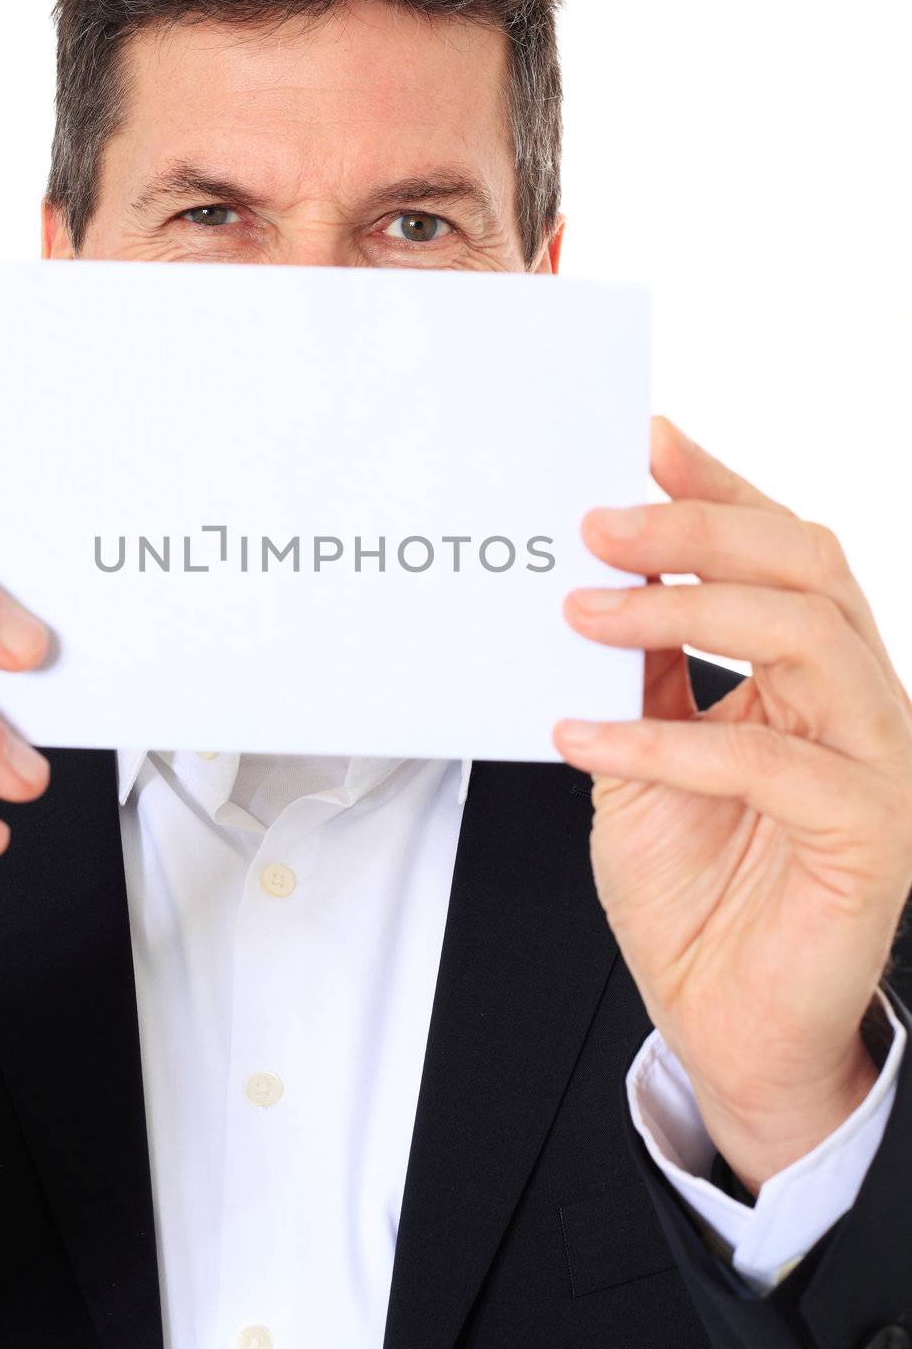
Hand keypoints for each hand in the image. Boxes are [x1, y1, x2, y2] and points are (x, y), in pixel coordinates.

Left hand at [553, 417, 911, 1191]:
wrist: (722, 1017)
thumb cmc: (694, 886)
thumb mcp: (642, 754)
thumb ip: (639, 672)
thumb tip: (591, 576)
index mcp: (816, 670)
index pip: (784, 547)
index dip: (721, 487)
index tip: (644, 439)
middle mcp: (862, 700)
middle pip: (808, 566)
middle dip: (699, 529)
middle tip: (597, 522)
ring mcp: (880, 763)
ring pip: (810, 637)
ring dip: (683, 611)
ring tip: (581, 611)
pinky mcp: (872, 834)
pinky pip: (767, 762)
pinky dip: (662, 742)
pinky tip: (578, 737)